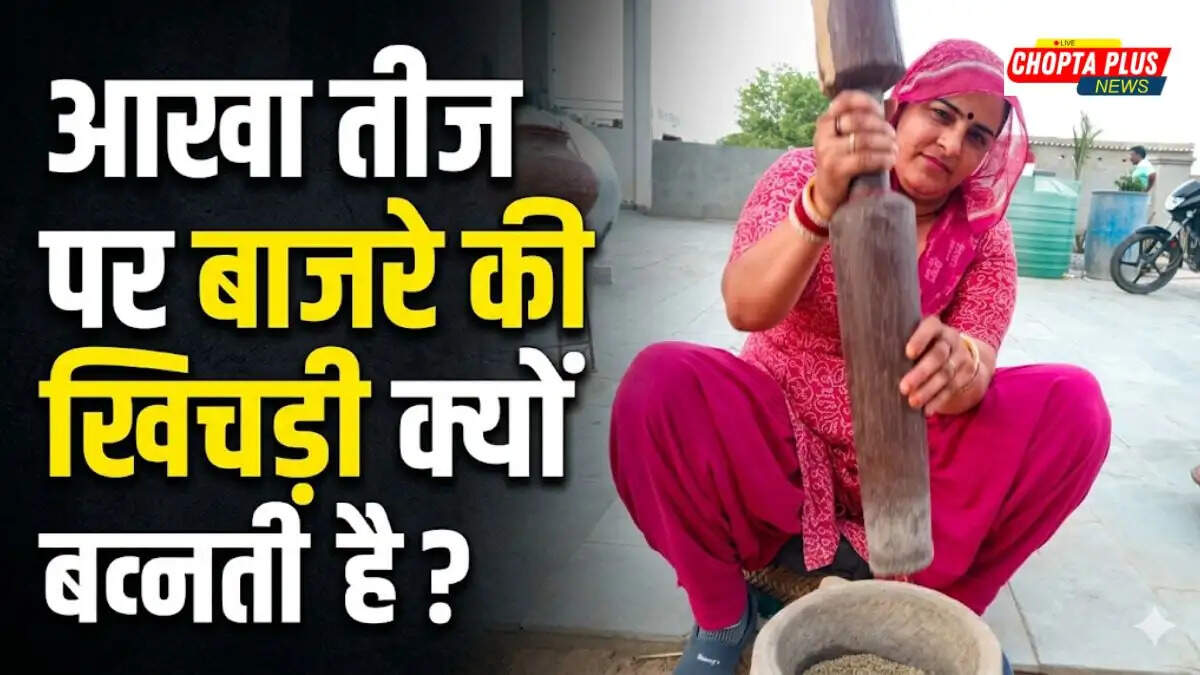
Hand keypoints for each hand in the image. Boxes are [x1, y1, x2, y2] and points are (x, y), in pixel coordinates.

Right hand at [812, 91, 898, 216]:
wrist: (828, 193)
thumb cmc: (843, 161)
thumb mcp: (851, 137)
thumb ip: (870, 118)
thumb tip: (893, 101)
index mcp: (826, 121)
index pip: (845, 100)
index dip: (868, 102)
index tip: (882, 113)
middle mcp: (823, 134)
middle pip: (859, 119)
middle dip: (882, 126)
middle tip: (893, 136)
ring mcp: (828, 152)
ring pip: (864, 139)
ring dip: (885, 144)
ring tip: (894, 150)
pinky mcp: (836, 169)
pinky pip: (865, 159)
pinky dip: (882, 159)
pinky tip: (889, 161)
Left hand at [899, 316, 976, 415]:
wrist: (953, 351)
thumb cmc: (916, 344)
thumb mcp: (908, 336)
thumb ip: (893, 341)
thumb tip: (862, 356)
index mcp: (933, 325)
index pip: (929, 328)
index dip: (920, 340)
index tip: (908, 353)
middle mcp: (950, 338)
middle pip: (938, 355)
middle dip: (921, 373)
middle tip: (903, 388)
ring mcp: (960, 356)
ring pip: (946, 374)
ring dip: (928, 390)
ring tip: (912, 402)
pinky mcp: (966, 373)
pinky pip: (952, 388)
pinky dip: (938, 400)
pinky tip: (926, 410)